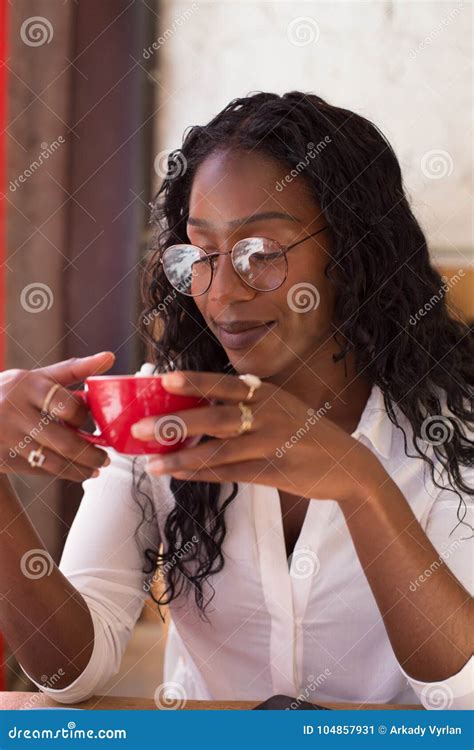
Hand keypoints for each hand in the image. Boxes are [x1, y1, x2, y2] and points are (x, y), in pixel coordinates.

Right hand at [0, 352, 114, 481]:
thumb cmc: (14, 392)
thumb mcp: (39, 376)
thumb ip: (74, 369)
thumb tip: (110, 357)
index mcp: (28, 386)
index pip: (67, 405)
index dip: (84, 417)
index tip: (94, 423)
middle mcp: (15, 412)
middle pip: (65, 441)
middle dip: (91, 454)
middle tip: (105, 459)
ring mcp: (7, 437)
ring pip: (53, 461)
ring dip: (80, 469)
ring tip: (94, 469)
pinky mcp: (2, 458)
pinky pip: (38, 470)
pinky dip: (60, 472)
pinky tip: (73, 471)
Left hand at [131, 370, 381, 503]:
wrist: (348, 464)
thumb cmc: (305, 432)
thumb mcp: (280, 407)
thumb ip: (247, 403)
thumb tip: (200, 403)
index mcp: (267, 394)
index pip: (224, 384)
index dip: (194, 382)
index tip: (163, 379)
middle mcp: (269, 415)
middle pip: (215, 417)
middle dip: (175, 423)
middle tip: (139, 429)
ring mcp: (272, 444)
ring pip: (219, 451)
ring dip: (182, 457)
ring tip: (152, 463)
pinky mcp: (275, 472)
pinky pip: (231, 474)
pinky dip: (203, 474)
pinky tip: (180, 474)